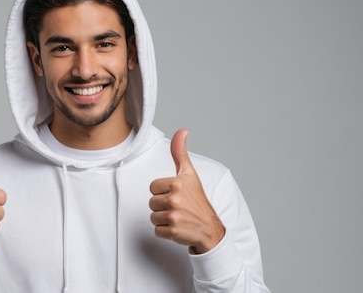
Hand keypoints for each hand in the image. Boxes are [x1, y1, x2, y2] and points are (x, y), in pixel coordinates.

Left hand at [149, 129, 224, 253]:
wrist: (210, 229)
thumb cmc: (198, 201)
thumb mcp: (190, 175)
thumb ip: (180, 153)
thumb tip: (182, 131)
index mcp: (177, 183)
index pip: (152, 187)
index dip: (163, 192)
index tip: (176, 195)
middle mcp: (175, 198)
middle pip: (151, 202)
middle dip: (162, 206)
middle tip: (178, 208)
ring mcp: (174, 215)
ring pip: (152, 216)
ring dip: (163, 219)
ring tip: (178, 217)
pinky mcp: (173, 231)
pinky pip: (157, 230)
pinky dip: (165, 232)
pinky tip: (178, 228)